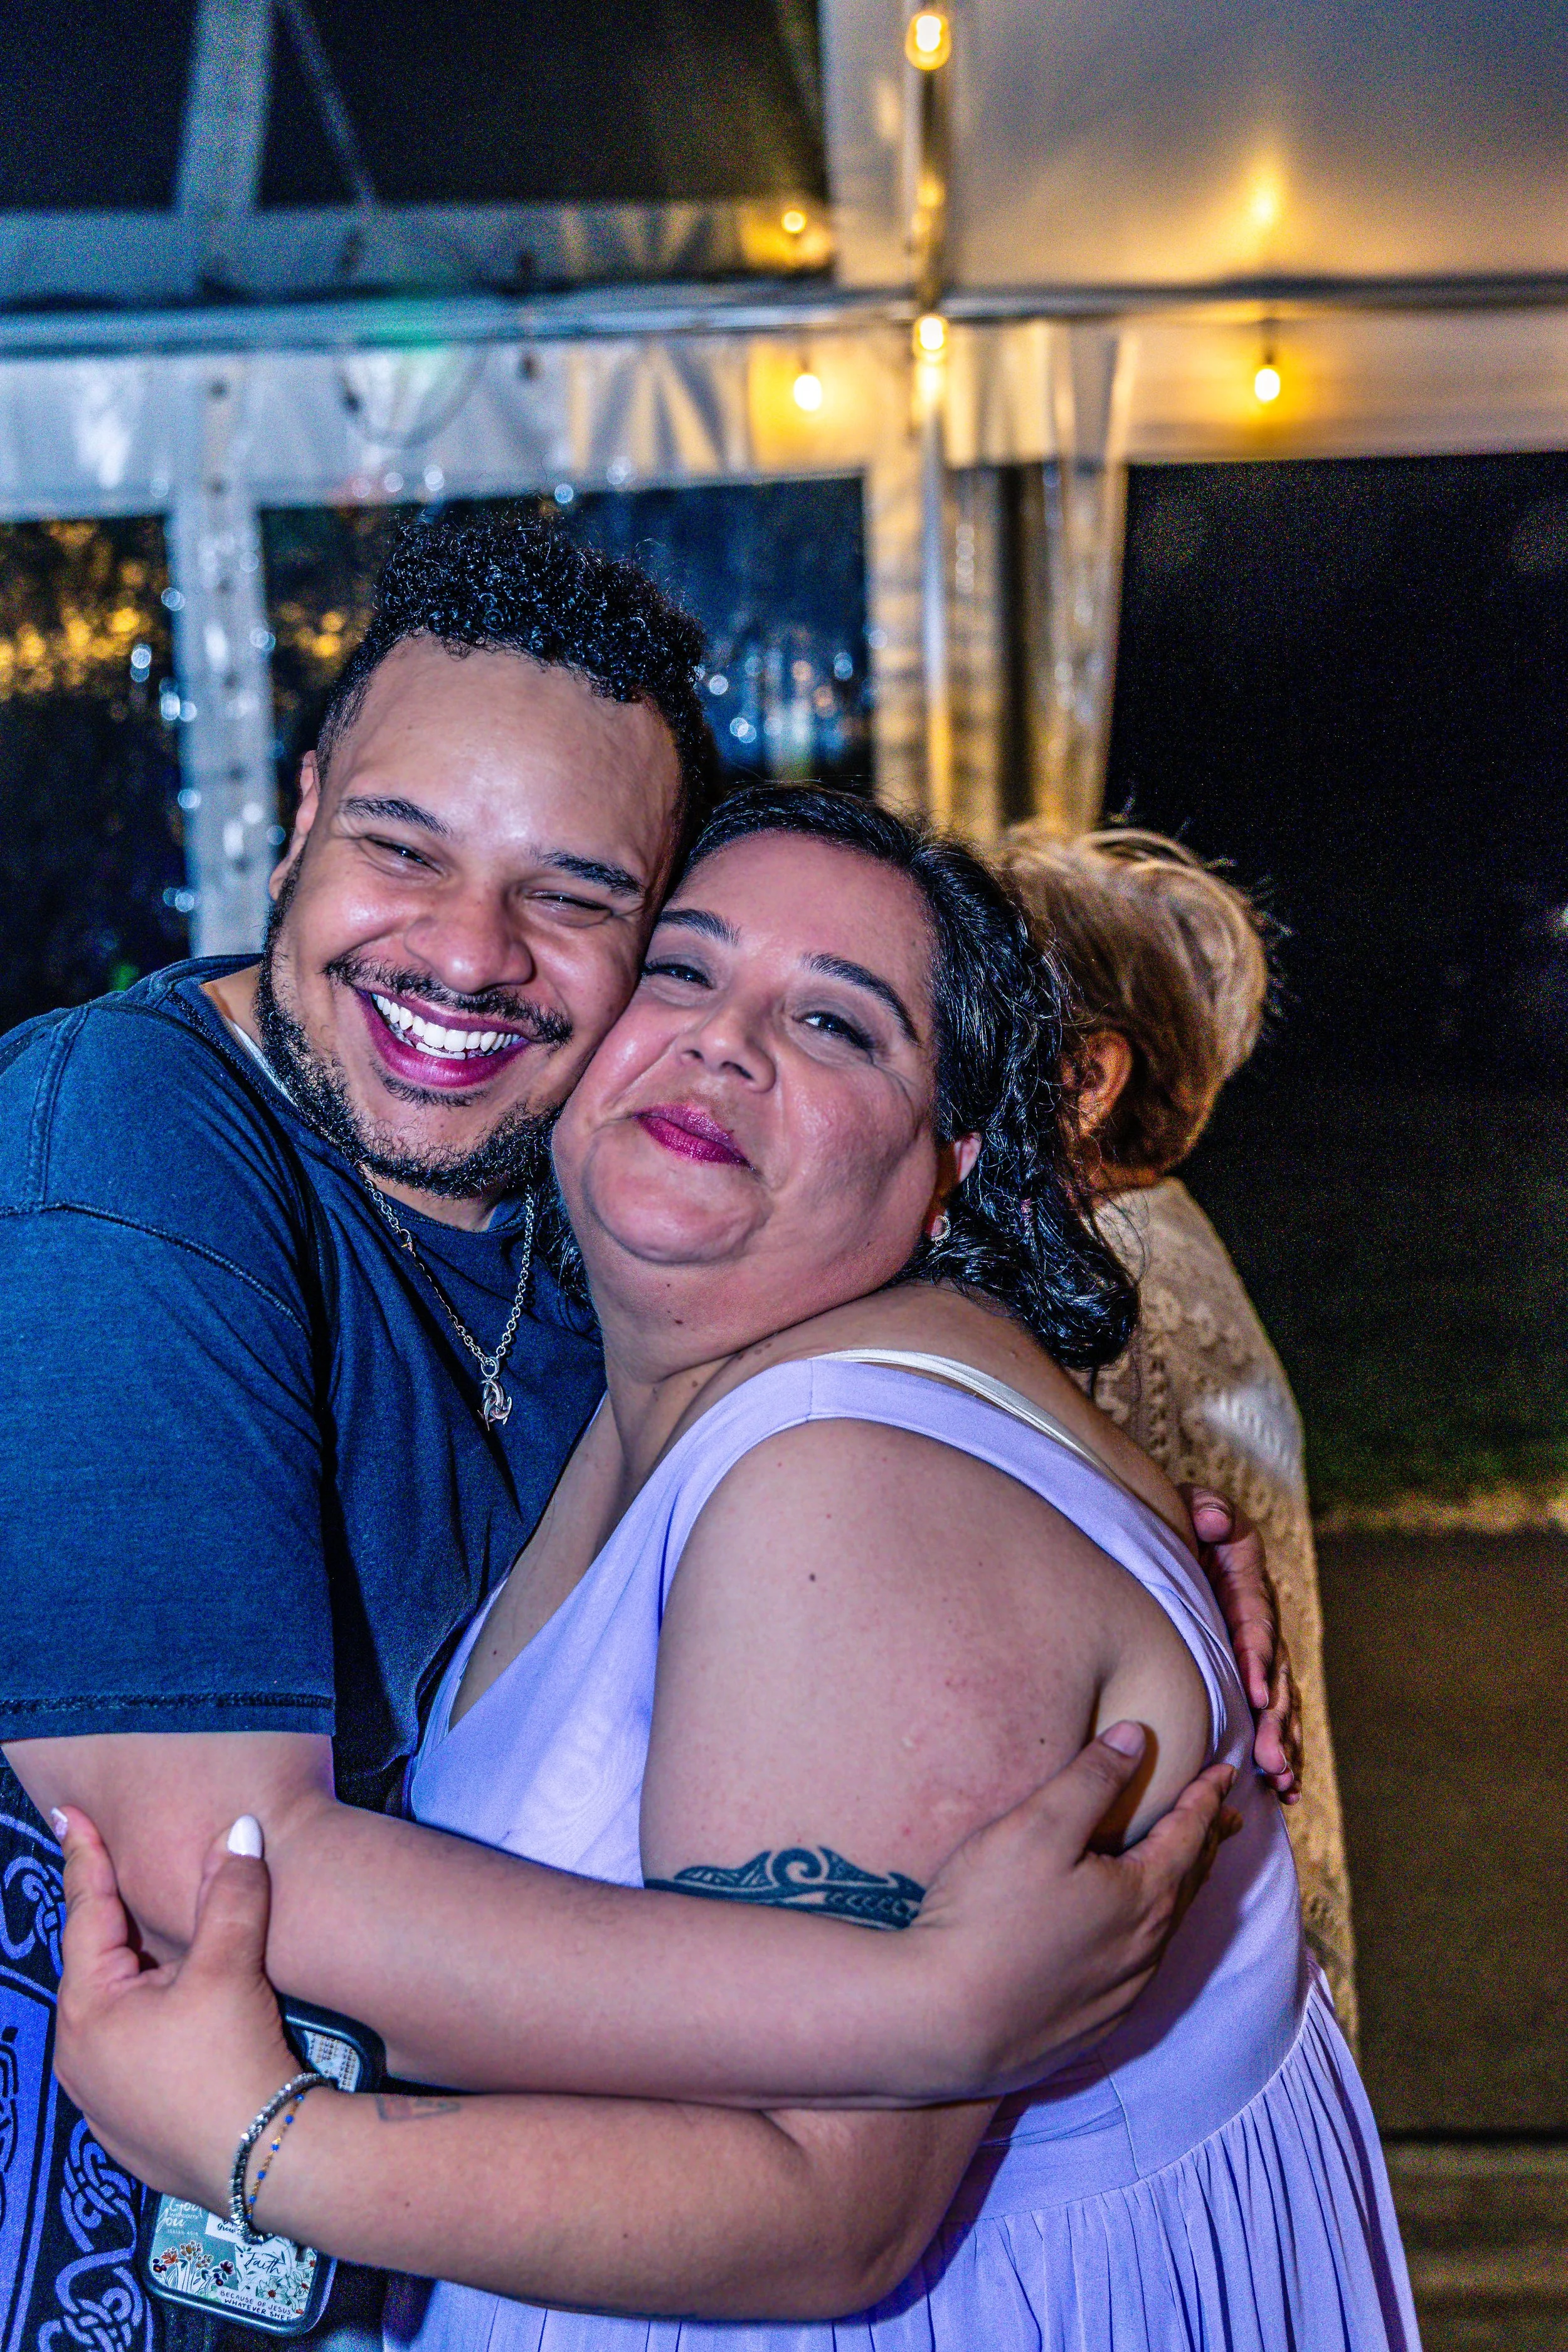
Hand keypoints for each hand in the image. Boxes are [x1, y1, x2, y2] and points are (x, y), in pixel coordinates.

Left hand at [54, 1807, 297, 2210]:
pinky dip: (147, 2025)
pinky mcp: (128, 2130)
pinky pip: (129, 2057)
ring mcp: (100, 2100)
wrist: (262, 2167)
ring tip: (160, 1946)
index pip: (87, 1913)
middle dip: (116, 1920)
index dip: (87, 1858)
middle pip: (97, 1965)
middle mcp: (79, 2057)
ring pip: (114, 2014)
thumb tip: (239, 1828)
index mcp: (89, 2010)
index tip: (70, 1814)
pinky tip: (177, 2020)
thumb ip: (230, 1893)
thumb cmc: (231, 2063)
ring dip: (136, 1977)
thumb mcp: (229, 1968)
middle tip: (125, 1870)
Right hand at [904, 1726, 1238, 2097]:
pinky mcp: (1092, 2023)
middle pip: (1189, 1883)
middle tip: (1226, 1819)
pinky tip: (1130, 1940)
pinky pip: (1139, 1970)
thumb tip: (1136, 1737)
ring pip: (1166, 1930)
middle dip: (1208, 1843)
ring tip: (1185, 1871)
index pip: (1189, 1833)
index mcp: (1141, 1895)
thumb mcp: (1037, 1827)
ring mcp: (1120, 1992)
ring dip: (1181, 1890)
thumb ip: (1091, 1778)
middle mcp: (1143, 1949)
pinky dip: (1150, 1936)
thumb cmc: (987, 1917)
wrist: (944, 2023)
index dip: (1206, 1797)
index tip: (1225, 1773)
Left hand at [1181, 1487, 1301, 1800]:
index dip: (1258, 1656)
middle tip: (1272, 1758)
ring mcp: (1254, 1655)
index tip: (1255, 1690)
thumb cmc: (1173, 1523)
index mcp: (1246, 1586)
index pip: (1256, 1623)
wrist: (1166, 1539)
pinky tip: (1283, 1790)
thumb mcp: (1189, 1507)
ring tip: (1282, 1783)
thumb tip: (1215, 1523)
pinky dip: (1279, 1751)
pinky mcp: (1244, 1678)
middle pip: (1275, 1675)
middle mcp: (1258, 1624)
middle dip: (1276, 1719)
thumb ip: (1205, 1510)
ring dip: (1282, 1744)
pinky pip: (1267, 1717)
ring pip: (1277, 1704)